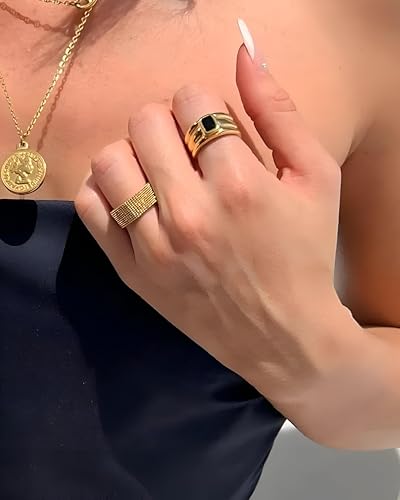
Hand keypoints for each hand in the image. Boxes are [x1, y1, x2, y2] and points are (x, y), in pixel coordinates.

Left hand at [75, 42, 343, 405]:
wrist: (283, 335)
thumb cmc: (306, 253)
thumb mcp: (317, 178)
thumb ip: (280, 113)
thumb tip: (244, 54)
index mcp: (239, 184)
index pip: (192, 100)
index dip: (203, 104)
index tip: (213, 128)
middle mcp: (190, 213)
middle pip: (145, 121)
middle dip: (166, 121)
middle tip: (185, 146)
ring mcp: (155, 245)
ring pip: (110, 160)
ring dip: (132, 152)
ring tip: (157, 170)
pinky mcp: (133, 271)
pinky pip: (91, 208)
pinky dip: (104, 190)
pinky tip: (132, 196)